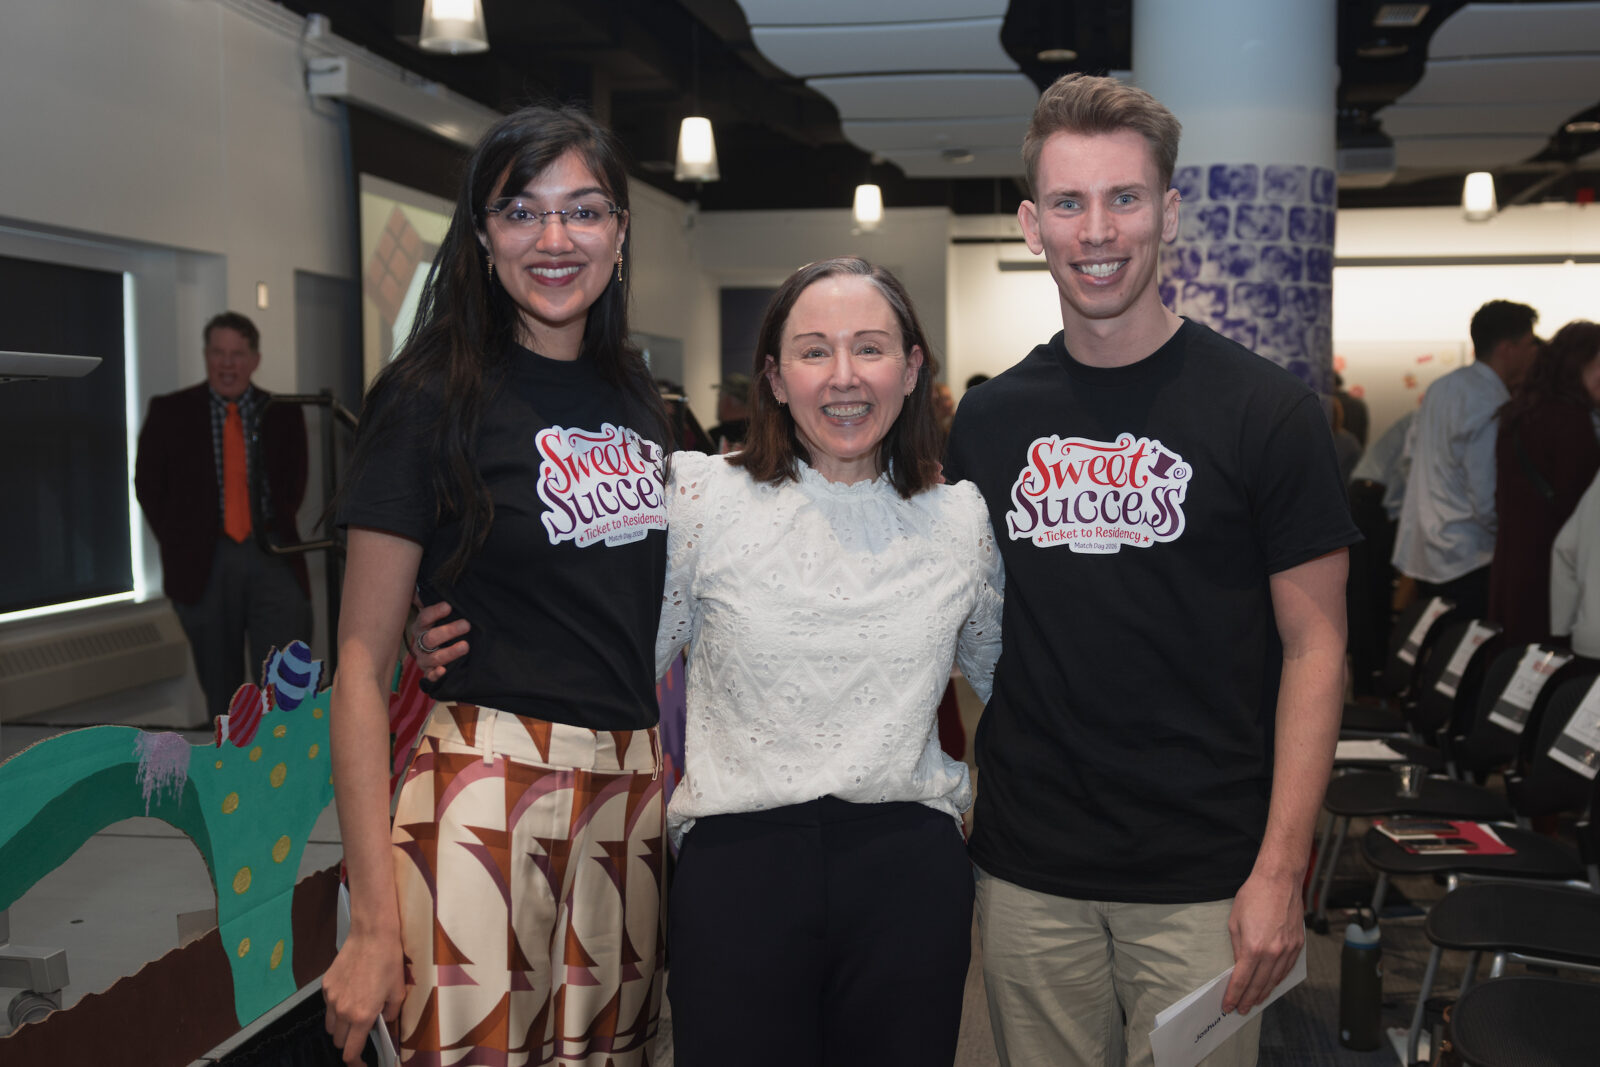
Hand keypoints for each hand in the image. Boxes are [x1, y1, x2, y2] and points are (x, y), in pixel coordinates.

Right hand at [322, 928, 404, 1063]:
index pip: (351, 1051)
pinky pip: (328, 1006)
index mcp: (361, 1015)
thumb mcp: (398, 991)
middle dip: (350, 1042)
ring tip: (355, 1014)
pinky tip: (350, 995)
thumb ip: (390, 1013)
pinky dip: (336, 1008)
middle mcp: (342, 1010)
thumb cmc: (388, 961)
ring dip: (341, 1027)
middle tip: (362, 1032)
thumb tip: (383, 1020)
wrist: (371, 935)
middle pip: (338, 1041)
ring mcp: (331, 998)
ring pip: (331, 1026)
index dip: (356, 1063)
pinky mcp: (325, 986)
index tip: (362, 1064)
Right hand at [409, 594, 468, 681]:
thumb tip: (425, 584)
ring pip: (433, 657)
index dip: (435, 612)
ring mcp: (424, 658)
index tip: (449, 606)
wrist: (434, 649)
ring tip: (465, 646)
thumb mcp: (436, 612)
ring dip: (449, 652)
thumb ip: (431, 598)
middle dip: (449, 631)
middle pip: (431, 638)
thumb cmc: (438, 625)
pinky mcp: (428, 672)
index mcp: (421, 625)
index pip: (425, 617)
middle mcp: (420, 642)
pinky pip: (429, 677)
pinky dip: (435, 674)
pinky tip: (444, 671)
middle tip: (466, 625)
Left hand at [1222, 869, 1303, 1014]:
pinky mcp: (1298, 945)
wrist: (1279, 880)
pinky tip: (1271, 984)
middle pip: (1259, 984)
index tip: (1228, 1005)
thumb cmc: (1254, 896)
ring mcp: (1288, 950)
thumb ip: (1237, 948)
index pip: (1242, 980)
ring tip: (1255, 1001)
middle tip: (1241, 1009)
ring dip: (1264, 993)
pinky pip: (1287, 969)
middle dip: (1248, 999)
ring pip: (1275, 980)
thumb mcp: (1235, 922)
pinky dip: (1278, 980)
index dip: (1234, 995)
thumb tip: (1239, 966)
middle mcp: (1273, 952)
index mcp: (1254, 947)